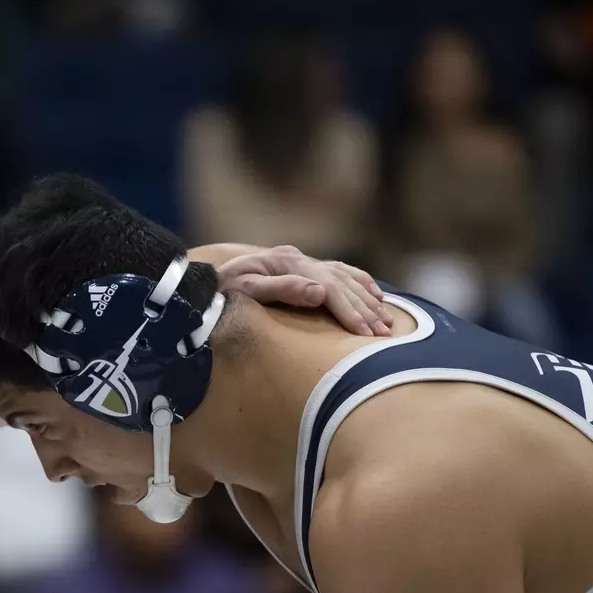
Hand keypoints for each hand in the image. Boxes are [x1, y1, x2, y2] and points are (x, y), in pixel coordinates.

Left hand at [217, 245, 392, 335]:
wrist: (205, 277)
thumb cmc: (221, 290)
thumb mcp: (245, 290)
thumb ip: (282, 289)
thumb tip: (321, 291)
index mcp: (287, 263)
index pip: (330, 288)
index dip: (350, 311)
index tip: (365, 333)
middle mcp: (299, 257)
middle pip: (343, 284)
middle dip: (366, 310)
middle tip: (385, 335)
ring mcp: (302, 259)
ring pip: (346, 277)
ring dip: (369, 300)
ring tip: (387, 321)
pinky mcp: (303, 265)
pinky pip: (342, 271)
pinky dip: (362, 283)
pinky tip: (377, 295)